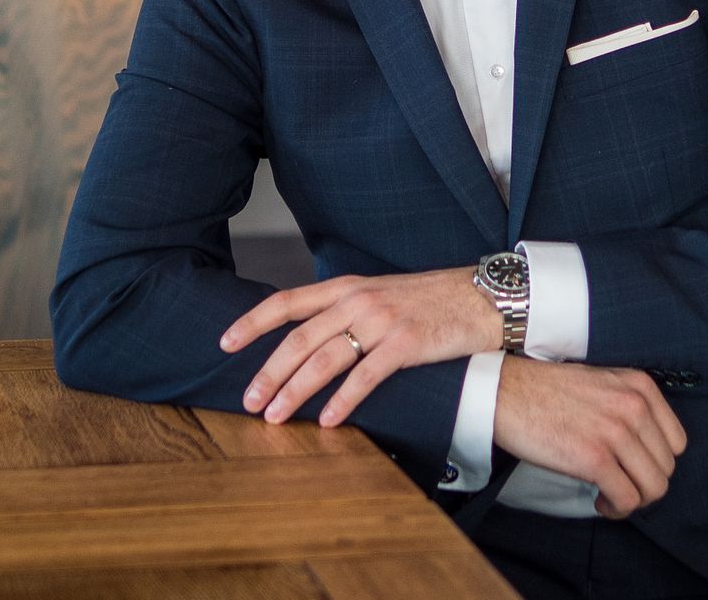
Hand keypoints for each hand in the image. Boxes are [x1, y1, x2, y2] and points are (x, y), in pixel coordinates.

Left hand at [220, 268, 501, 425]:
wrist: (482, 297)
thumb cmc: (431, 301)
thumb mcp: (380, 294)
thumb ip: (345, 310)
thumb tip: (309, 338)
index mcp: (346, 286)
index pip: (286, 301)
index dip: (252, 322)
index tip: (224, 342)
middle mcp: (358, 299)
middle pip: (298, 338)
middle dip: (267, 373)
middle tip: (247, 402)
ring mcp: (382, 321)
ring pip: (324, 359)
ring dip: (294, 391)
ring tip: (274, 417)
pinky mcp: (406, 344)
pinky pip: (365, 377)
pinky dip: (342, 401)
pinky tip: (328, 420)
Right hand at [493, 357, 687, 519]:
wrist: (505, 392)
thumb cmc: (548, 391)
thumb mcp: (603, 383)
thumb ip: (630, 407)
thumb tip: (647, 449)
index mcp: (640, 386)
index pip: (677, 442)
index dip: (657, 462)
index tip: (635, 467)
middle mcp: (634, 406)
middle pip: (666, 468)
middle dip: (644, 484)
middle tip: (619, 485)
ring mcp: (615, 432)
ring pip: (653, 488)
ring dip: (633, 500)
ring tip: (609, 496)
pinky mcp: (594, 458)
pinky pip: (627, 500)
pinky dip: (616, 509)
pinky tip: (599, 501)